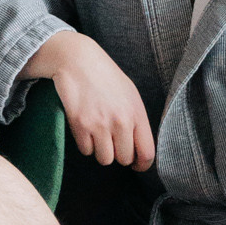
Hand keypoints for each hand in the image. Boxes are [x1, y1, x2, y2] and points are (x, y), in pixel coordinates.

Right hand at [24, 29, 156, 168]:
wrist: (78, 60)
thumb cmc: (106, 76)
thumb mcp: (131, 95)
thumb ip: (137, 120)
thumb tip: (139, 148)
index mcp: (137, 114)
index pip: (147, 153)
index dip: (142, 164)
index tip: (136, 164)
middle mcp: (121, 122)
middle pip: (124, 159)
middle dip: (118, 154)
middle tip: (112, 142)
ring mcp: (99, 124)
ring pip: (104, 159)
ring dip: (101, 151)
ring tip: (98, 135)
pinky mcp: (80, 124)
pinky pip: (86, 150)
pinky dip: (85, 144)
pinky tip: (85, 129)